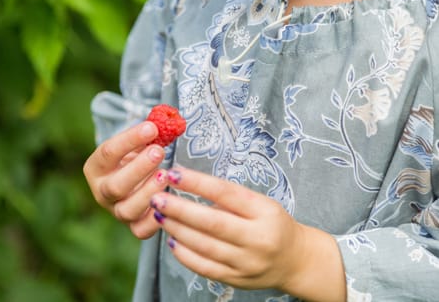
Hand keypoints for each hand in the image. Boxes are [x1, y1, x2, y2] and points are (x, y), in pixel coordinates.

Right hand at [83, 121, 168, 238]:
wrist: (137, 178)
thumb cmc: (138, 155)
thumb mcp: (138, 142)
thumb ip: (148, 133)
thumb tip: (166, 122)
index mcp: (96, 167)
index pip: (108, 153)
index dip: (130, 140)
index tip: (152, 128)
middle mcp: (102, 192)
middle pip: (115, 186)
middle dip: (138, 169)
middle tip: (158, 151)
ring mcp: (116, 211)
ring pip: (127, 210)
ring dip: (148, 193)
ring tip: (166, 175)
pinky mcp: (133, 227)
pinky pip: (141, 230)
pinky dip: (155, 219)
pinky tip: (170, 200)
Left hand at [150, 168, 345, 300]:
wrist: (295, 261)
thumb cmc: (272, 223)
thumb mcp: (260, 203)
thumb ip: (229, 198)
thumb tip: (188, 186)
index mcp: (264, 212)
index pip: (225, 193)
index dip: (196, 182)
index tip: (173, 172)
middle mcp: (257, 238)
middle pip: (212, 222)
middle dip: (179, 209)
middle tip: (157, 198)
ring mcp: (247, 262)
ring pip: (204, 246)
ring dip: (177, 229)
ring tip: (159, 215)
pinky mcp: (236, 280)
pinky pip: (204, 268)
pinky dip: (184, 254)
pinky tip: (172, 239)